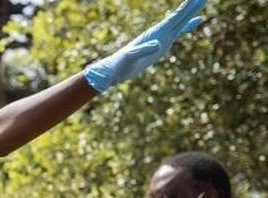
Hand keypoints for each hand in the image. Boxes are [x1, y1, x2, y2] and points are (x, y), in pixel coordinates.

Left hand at [83, 0, 205, 91]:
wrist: (114, 70)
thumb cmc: (121, 64)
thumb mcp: (130, 58)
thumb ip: (142, 50)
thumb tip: (157, 45)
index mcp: (155, 33)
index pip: (174, 18)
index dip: (186, 8)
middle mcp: (160, 32)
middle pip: (180, 17)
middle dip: (192, 6)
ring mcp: (162, 37)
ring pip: (180, 22)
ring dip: (192, 12)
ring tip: (203, 1)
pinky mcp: (162, 44)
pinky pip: (178, 32)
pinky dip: (188, 26)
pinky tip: (197, 21)